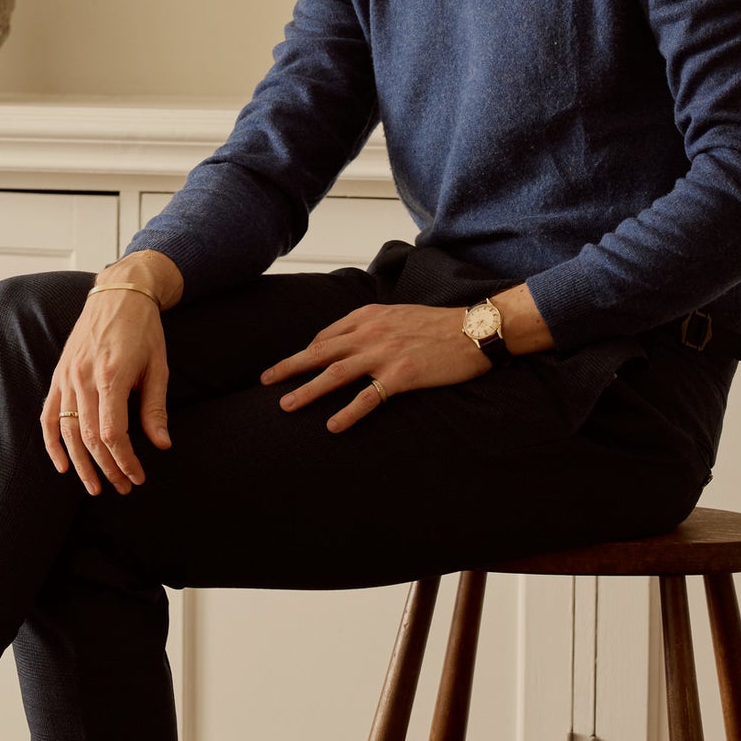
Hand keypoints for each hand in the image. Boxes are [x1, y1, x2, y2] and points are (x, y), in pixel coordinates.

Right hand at [40, 253, 181, 495]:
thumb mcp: (158, 367)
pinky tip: (62, 465)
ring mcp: (67, 377)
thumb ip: (155, 408)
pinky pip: (48, 415)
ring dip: (80, 464)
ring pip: (67, 432)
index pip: (112, 433)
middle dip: (107, 468)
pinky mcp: (59, 375)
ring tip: (95, 487)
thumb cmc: (144, 329)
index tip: (137, 477)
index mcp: (111, 376)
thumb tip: (162, 445)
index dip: (124, 461)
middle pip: (90, 438)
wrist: (119, 294)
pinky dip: (52, 443)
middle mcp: (83, 379)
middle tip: (123, 488)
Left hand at [261, 303, 490, 432]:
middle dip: (289, 367)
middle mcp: (371, 332)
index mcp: (369, 315)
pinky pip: (367, 398)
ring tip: (285, 406)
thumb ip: (372, 324)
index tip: (294, 366)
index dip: (307, 352)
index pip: (327, 335)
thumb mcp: (399, 314)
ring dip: (307, 390)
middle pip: (320, 351)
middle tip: (265, 381)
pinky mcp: (401, 375)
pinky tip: (332, 426)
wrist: (475, 329)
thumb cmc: (440, 324)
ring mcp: (384, 354)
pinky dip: (347, 412)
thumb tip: (347, 341)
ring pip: (335, 373)